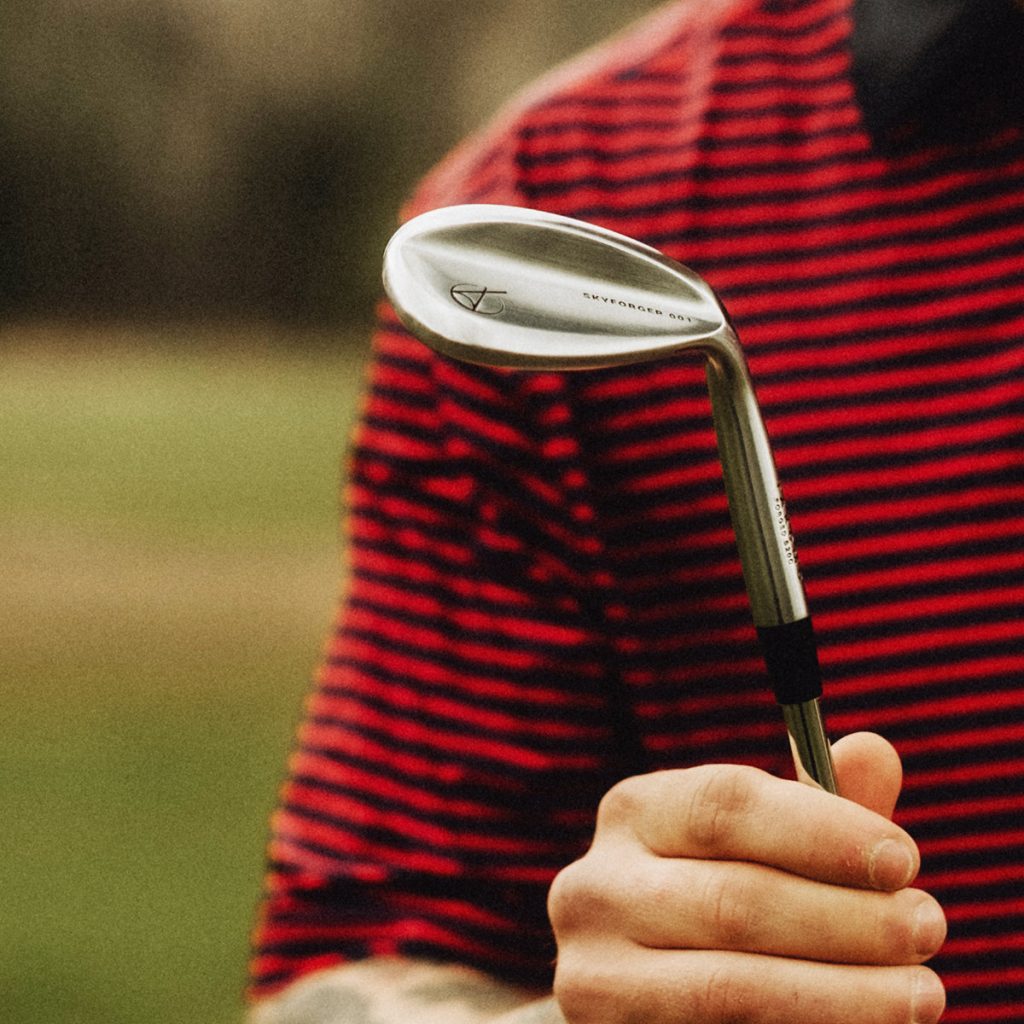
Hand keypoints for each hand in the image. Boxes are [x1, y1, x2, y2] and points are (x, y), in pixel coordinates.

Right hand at [547, 732, 945, 1023]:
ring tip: (920, 993)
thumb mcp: (756, 848)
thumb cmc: (714, 901)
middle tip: (927, 927)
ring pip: (729, 987)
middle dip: (848, 919)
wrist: (639, 992)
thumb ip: (816, 810)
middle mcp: (594, 887)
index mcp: (633, 812)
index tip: (904, 858)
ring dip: (842, 994)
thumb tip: (874, 750)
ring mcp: (592, 975)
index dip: (820, 831)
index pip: (724, 804)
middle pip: (733, 899)